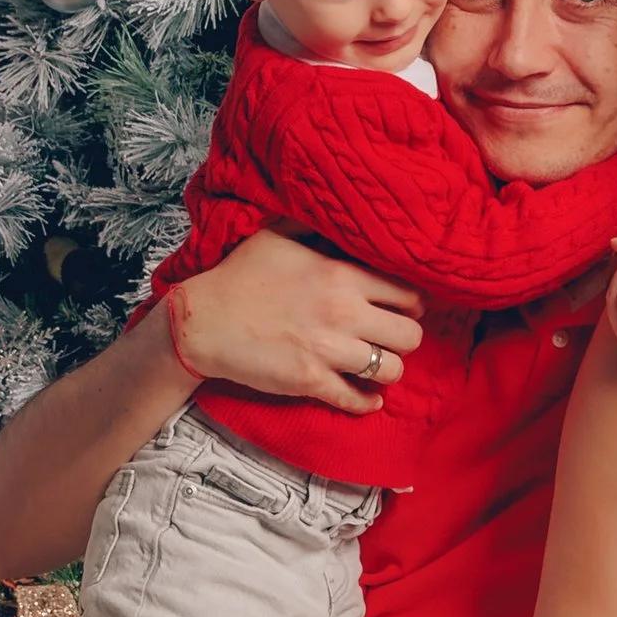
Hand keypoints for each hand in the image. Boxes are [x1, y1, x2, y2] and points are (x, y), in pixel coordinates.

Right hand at [168, 231, 425, 412]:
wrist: (202, 322)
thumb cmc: (239, 275)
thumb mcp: (278, 235)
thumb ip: (316, 227)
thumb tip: (339, 214)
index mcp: (341, 276)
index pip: (408, 294)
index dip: (414, 303)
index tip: (407, 308)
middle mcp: (343, 313)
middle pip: (410, 335)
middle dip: (406, 337)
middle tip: (392, 337)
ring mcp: (328, 351)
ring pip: (390, 369)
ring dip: (388, 369)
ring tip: (379, 364)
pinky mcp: (310, 381)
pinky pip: (356, 399)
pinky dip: (368, 402)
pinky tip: (370, 398)